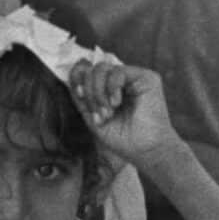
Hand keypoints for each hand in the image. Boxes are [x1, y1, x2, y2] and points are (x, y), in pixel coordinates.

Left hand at [67, 60, 185, 172]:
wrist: (145, 150)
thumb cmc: (121, 138)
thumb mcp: (92, 117)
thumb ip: (82, 97)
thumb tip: (72, 73)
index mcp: (106, 88)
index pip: (85, 71)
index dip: (77, 78)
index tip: (80, 95)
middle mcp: (119, 80)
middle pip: (91, 70)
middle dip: (90, 93)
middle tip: (100, 115)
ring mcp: (132, 77)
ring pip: (102, 68)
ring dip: (99, 93)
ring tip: (108, 113)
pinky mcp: (146, 77)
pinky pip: (118, 71)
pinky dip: (111, 87)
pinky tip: (116, 103)